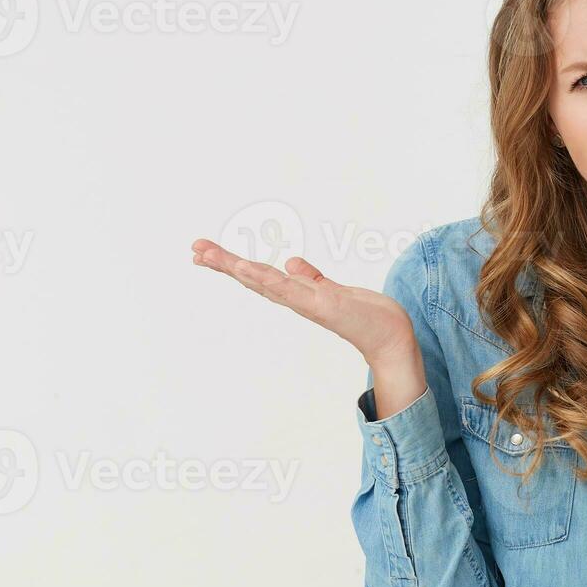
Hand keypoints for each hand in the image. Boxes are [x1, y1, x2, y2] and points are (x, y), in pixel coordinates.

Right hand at [190, 238, 417, 366]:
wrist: (390, 337)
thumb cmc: (366, 316)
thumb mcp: (335, 290)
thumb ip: (312, 278)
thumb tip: (291, 262)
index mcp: (299, 294)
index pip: (259, 276)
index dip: (233, 265)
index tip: (205, 252)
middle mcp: (298, 300)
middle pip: (254, 279)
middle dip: (225, 264)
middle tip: (195, 249)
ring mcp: (308, 304)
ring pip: (266, 283)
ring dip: (238, 269)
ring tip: (212, 255)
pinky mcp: (323, 305)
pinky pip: (289, 290)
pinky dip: (267, 279)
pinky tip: (247, 268)